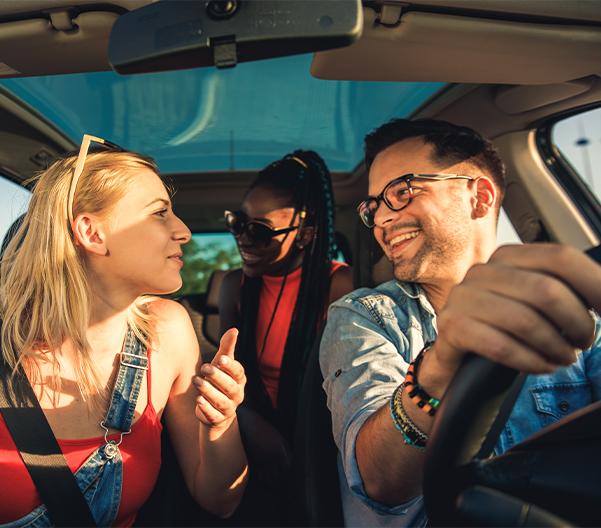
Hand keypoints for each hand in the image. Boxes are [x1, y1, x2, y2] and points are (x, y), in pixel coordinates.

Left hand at [193, 328, 245, 427]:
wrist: (216, 410)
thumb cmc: (219, 381)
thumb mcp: (221, 364)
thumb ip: (227, 348)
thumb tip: (234, 329)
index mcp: (239, 379)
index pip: (238, 371)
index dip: (230, 365)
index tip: (220, 358)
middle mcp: (237, 393)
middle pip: (229, 386)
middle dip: (217, 377)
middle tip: (204, 367)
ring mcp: (229, 408)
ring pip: (221, 401)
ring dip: (209, 391)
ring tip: (196, 381)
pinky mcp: (217, 419)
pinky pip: (214, 415)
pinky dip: (206, 408)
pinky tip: (198, 400)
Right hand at [238, 408, 291, 490]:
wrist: (253, 427)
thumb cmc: (270, 433)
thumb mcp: (283, 441)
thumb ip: (289, 455)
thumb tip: (293, 468)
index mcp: (280, 452)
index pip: (287, 472)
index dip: (291, 480)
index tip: (293, 482)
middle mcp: (270, 459)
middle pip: (277, 480)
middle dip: (282, 486)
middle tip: (286, 487)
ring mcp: (261, 462)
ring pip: (268, 482)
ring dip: (274, 486)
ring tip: (278, 485)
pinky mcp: (254, 463)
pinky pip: (259, 479)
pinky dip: (265, 483)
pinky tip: (268, 482)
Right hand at [431, 244, 600, 382]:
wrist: (460, 362)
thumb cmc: (505, 331)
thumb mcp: (535, 304)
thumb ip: (563, 291)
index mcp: (508, 257)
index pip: (560, 257)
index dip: (595, 284)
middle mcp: (482, 271)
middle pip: (547, 290)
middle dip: (577, 323)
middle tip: (582, 342)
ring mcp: (463, 297)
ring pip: (526, 321)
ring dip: (556, 347)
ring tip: (564, 357)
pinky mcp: (451, 326)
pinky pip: (501, 346)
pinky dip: (531, 361)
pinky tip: (542, 365)